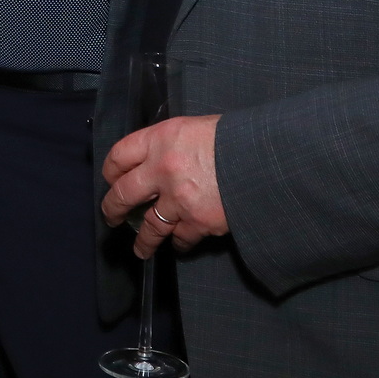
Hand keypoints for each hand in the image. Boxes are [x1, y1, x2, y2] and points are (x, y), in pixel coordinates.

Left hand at [100, 114, 227, 259]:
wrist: (267, 158)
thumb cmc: (235, 137)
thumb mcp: (195, 127)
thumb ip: (170, 144)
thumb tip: (158, 158)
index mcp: (159, 139)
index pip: (119, 155)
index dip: (111, 170)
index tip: (111, 180)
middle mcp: (161, 170)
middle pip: (123, 194)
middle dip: (113, 209)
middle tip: (111, 218)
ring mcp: (178, 199)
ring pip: (149, 226)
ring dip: (143, 240)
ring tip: (140, 249)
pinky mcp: (198, 222)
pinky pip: (181, 238)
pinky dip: (180, 243)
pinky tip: (179, 244)